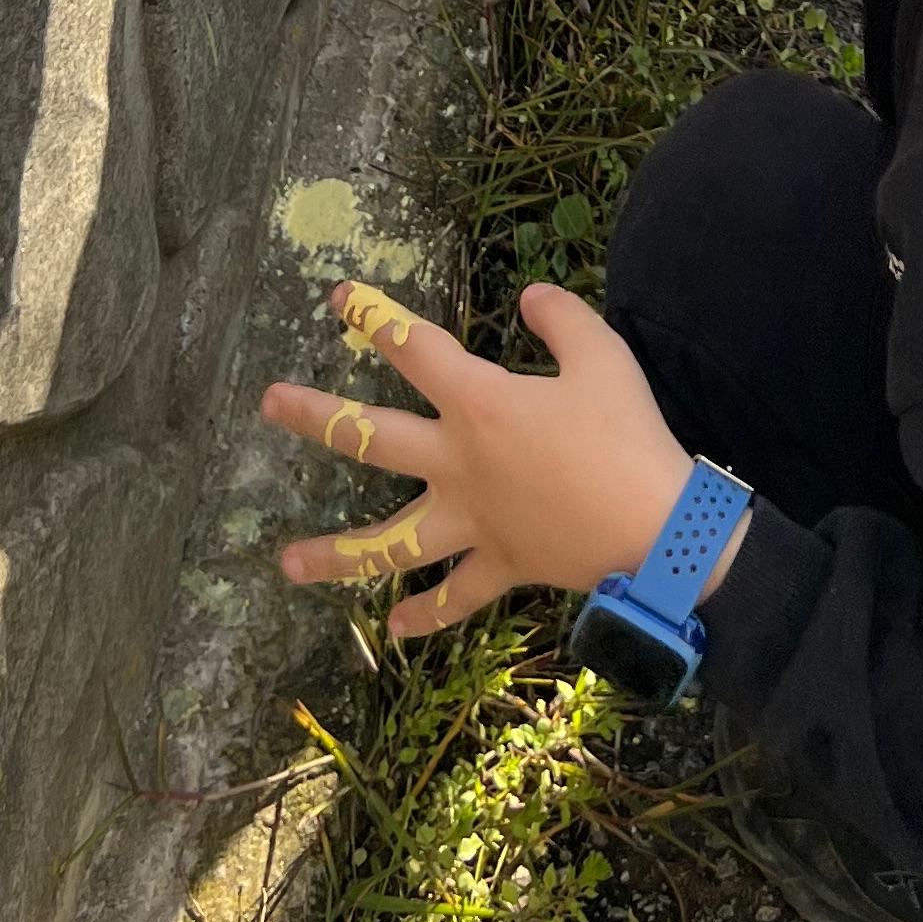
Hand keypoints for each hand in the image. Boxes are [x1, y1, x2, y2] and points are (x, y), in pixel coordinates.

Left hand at [264, 281, 720, 642]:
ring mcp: (471, 521)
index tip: (338, 299)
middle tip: (269, 402)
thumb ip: (562, 319)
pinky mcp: (498, 564)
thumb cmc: (626, 435)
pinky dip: (425, 613)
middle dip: (316, 417)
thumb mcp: (604, 357)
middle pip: (371, 438)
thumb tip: (530, 295)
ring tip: (286, 564)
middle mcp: (458, 462)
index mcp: (479, 404)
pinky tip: (393, 626)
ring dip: (336, 555)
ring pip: (390, 543)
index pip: (415, 349)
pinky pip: (454, 596)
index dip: (374, 318)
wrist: (654, 527)